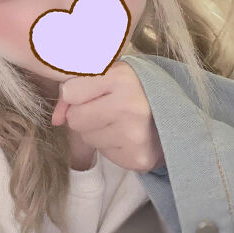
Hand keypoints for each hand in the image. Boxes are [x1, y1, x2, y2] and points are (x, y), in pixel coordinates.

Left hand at [51, 61, 165, 172]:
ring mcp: (134, 134)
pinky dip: (111, 146)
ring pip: (87, 137)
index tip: (93, 91)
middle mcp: (129, 105)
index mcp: (121, 76)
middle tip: (108, 109)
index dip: (76, 94)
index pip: (70, 92)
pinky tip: (128, 136)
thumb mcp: (109, 75)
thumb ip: (74, 89)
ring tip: (121, 122)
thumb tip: (55, 119)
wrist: (177, 114)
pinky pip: (103, 153)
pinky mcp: (137, 157)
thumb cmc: (136, 90)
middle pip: (75, 118)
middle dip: (85, 115)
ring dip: (98, 131)